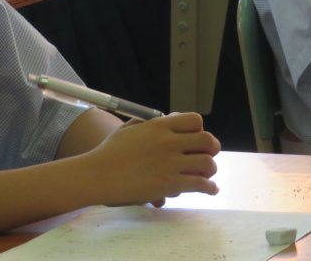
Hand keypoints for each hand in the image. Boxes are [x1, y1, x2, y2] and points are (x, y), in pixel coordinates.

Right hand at [79, 112, 219, 206]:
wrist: (98, 175)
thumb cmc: (110, 152)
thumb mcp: (129, 129)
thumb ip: (149, 124)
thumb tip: (167, 121)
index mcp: (159, 126)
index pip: (194, 121)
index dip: (199, 129)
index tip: (195, 138)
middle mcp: (168, 142)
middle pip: (207, 140)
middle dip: (211, 148)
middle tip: (208, 154)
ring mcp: (170, 163)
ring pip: (208, 164)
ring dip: (210, 170)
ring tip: (208, 174)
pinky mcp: (170, 184)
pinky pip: (200, 184)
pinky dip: (209, 188)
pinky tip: (210, 189)